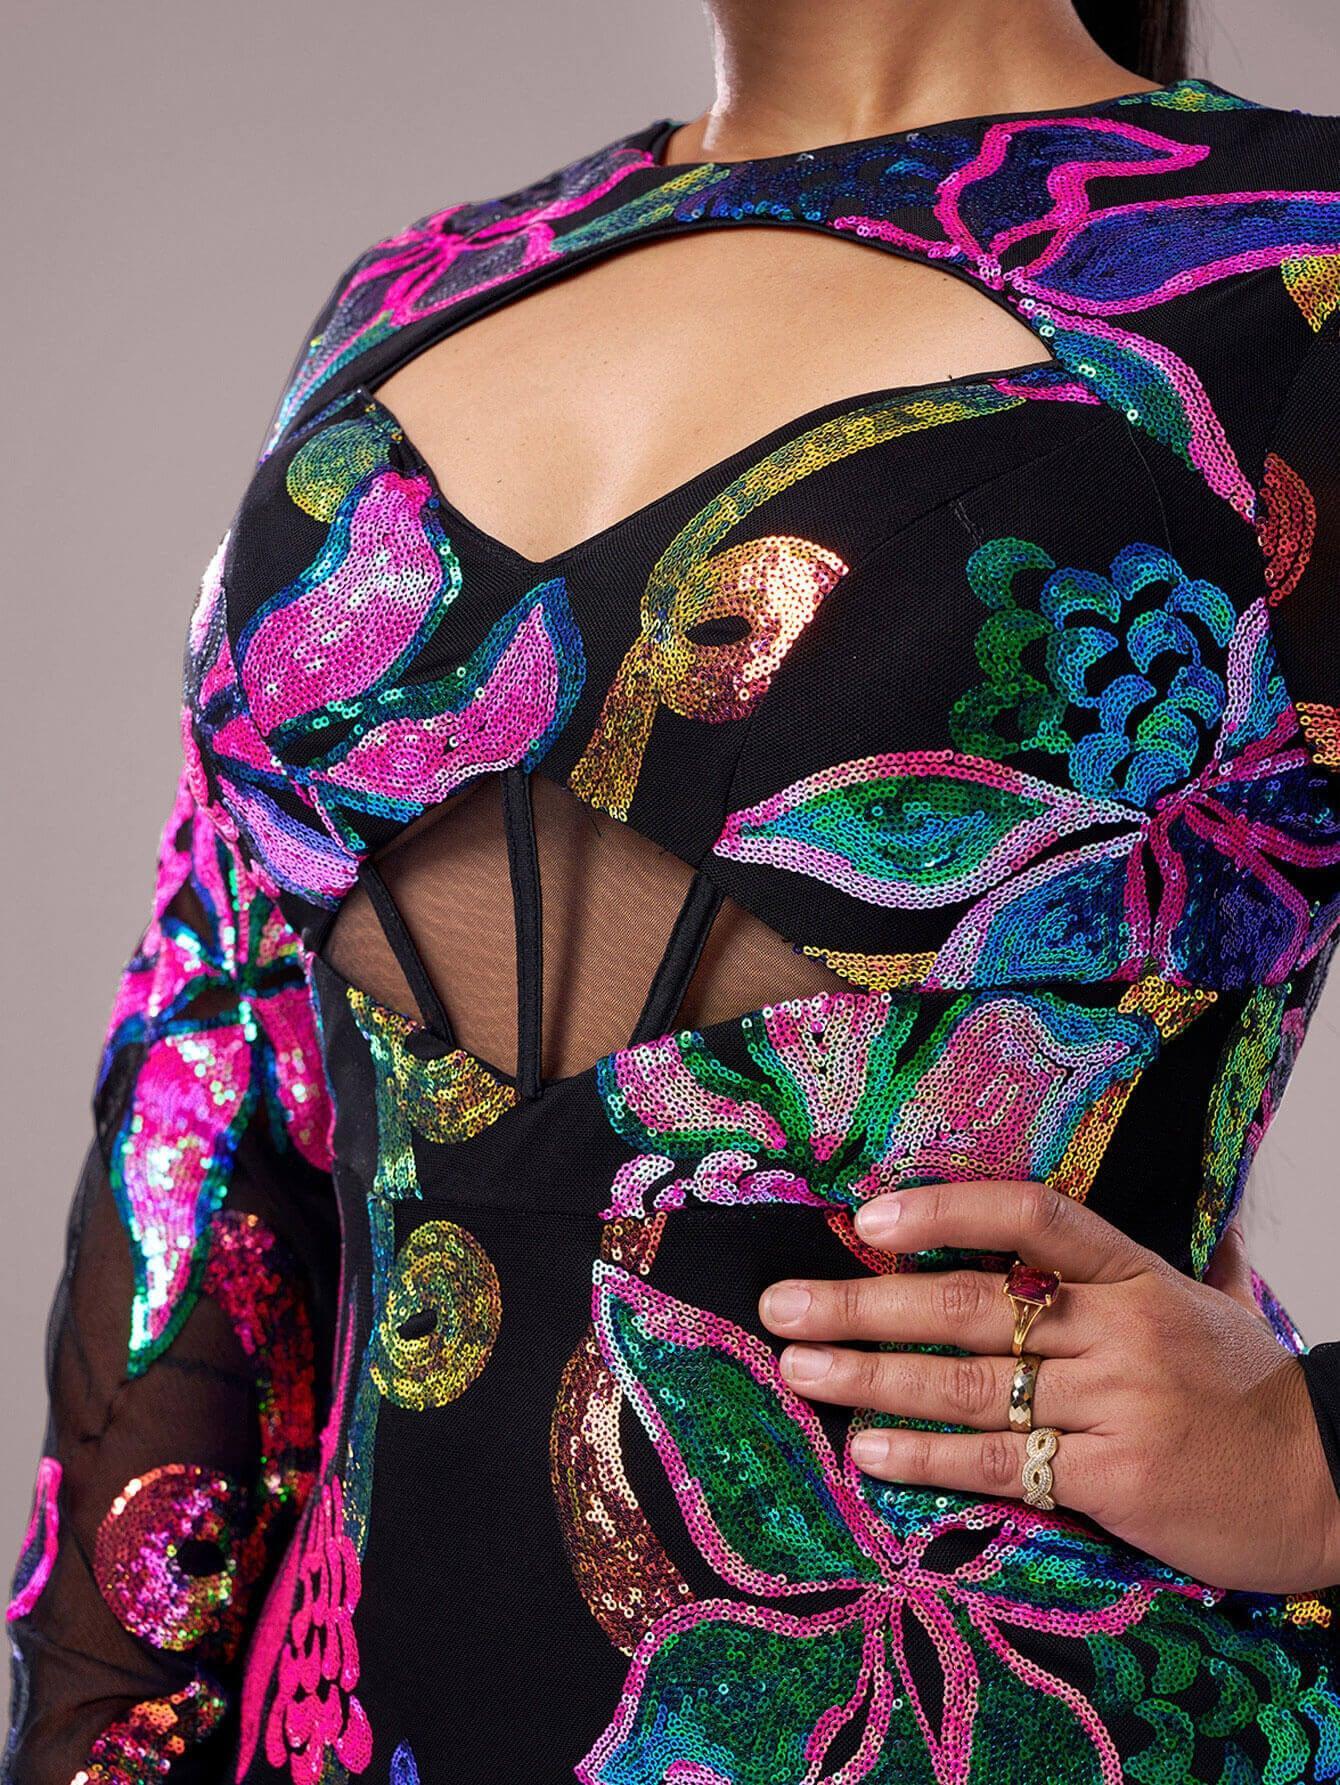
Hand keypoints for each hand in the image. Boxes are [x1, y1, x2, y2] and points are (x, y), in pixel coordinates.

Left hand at [758, 1181, 1339, 1594]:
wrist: (1335, 1485)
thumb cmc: (1257, 1392)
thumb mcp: (1218, 1305)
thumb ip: (1172, 1258)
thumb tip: (1195, 1203)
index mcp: (1138, 1273)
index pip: (1032, 1217)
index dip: (946, 1212)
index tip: (868, 1217)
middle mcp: (1119, 1330)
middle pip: (971, 1308)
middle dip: (864, 1303)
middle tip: (782, 1304)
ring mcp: (1115, 1405)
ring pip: (969, 1386)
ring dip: (870, 1376)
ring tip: (798, 1368)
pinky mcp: (1112, 1482)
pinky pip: (1000, 1463)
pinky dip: (926, 1457)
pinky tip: (869, 1451)